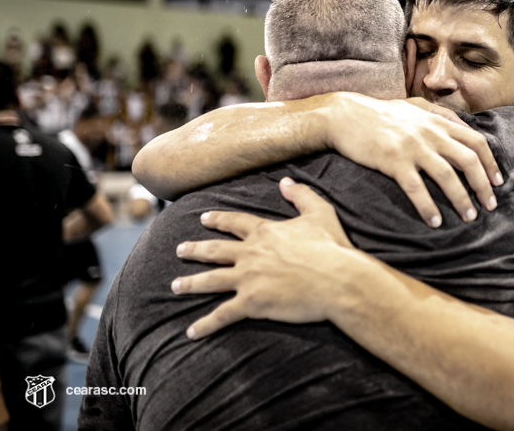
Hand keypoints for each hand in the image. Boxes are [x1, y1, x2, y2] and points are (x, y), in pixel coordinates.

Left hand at [172, 178, 368, 338]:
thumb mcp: (320, 213)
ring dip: (191, 283)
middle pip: (215, 251)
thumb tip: (286, 181)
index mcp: (265, 233)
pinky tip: (191, 332)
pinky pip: (222, 314)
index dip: (219, 220)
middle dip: (195, 249)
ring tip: (176, 286)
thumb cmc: (332, 248)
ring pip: (211, 280)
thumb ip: (301, 195)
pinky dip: (206, 324)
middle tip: (180, 250)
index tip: (204, 218)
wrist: (338, 280)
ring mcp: (248, 279)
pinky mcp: (252, 302)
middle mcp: (251, 253)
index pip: (235, 223)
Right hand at [324, 92, 502, 226]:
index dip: (491, 163)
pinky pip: (417, 188)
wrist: (345, 115)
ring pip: (447, 176)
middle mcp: (430, 133)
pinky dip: (428, 207)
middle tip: (490, 206)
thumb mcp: (414, 106)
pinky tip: (435, 222)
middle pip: (468, 160)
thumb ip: (440, 114)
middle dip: (483, 186)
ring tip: (469, 217)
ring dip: (461, 199)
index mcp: (437, 121)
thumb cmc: (379, 113)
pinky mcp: (393, 161)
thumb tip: (463, 125)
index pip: (476, 142)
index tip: (497, 182)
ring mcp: (412, 147)